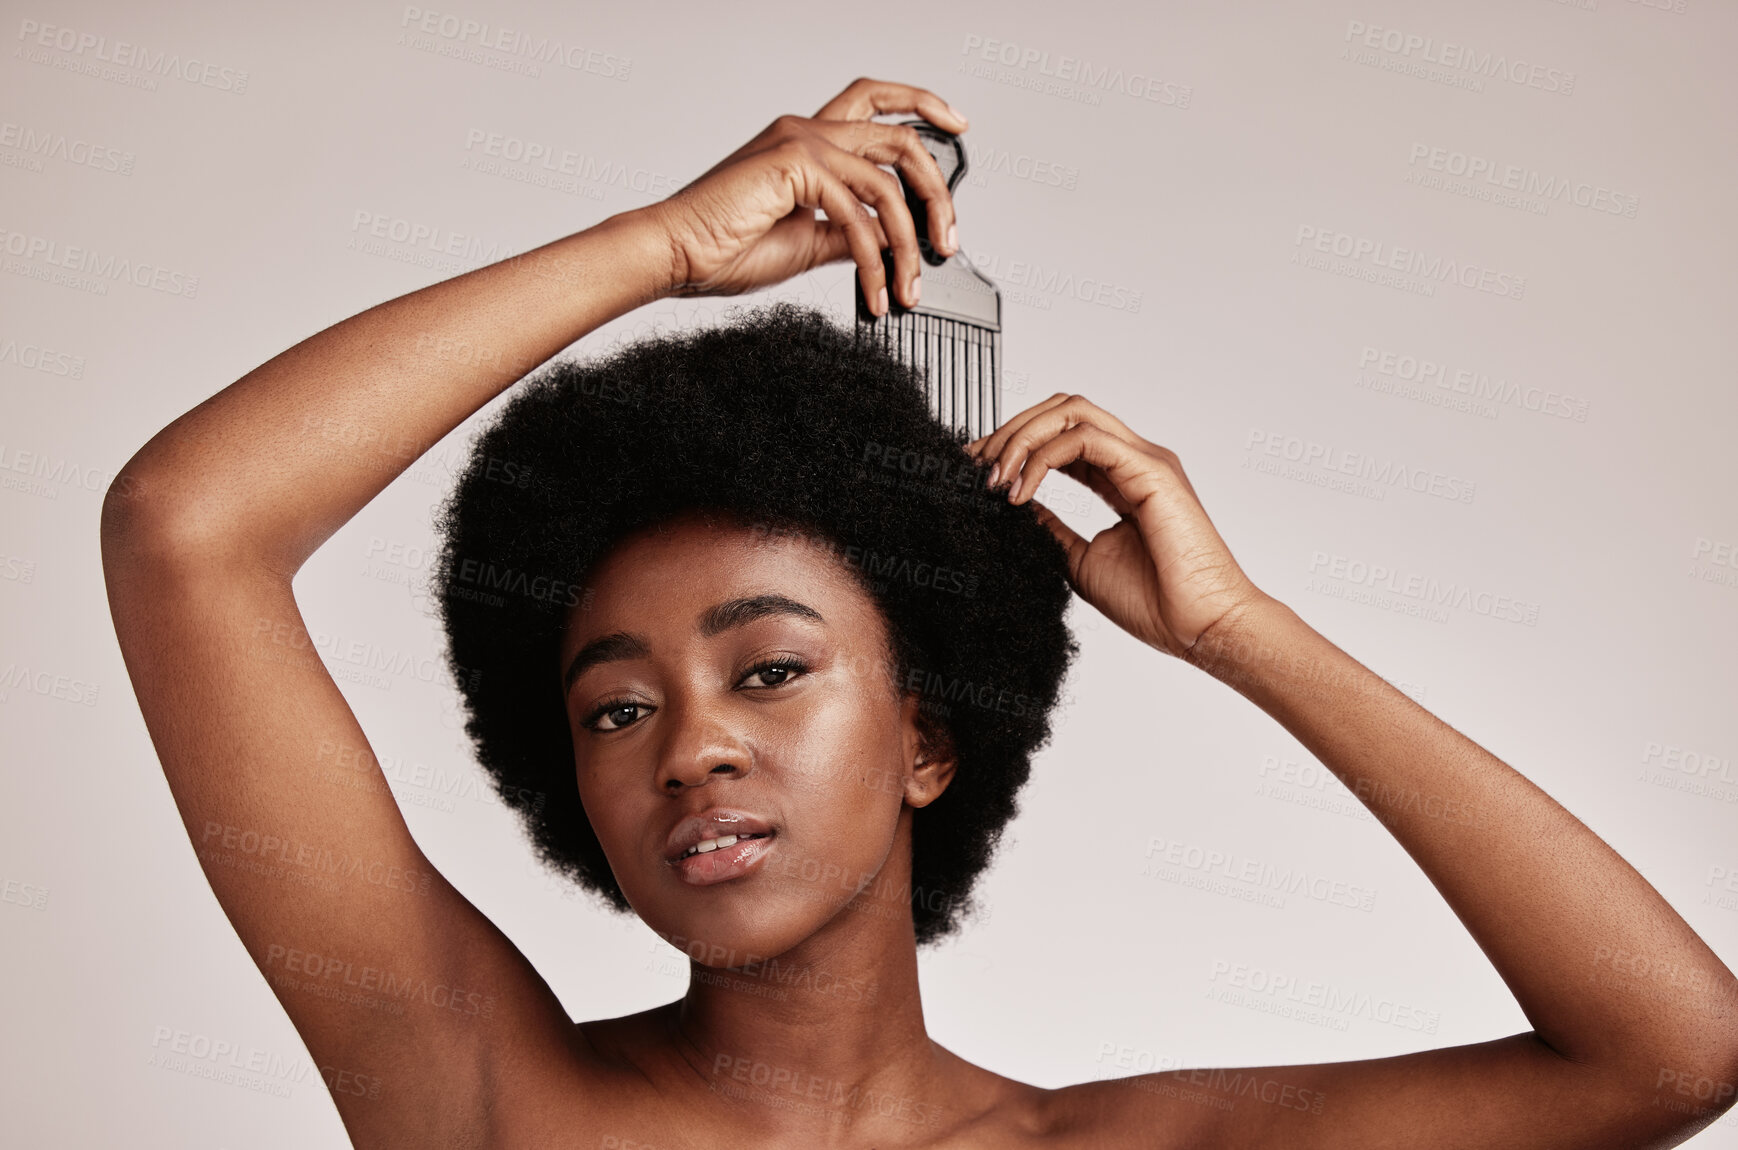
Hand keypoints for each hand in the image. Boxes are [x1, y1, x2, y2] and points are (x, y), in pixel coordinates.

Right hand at [643, 77, 967, 310]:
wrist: (676, 256)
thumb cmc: (723, 249)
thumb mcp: (805, 243)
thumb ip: (846, 234)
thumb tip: (885, 242)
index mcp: (806, 143)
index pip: (874, 105)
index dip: (922, 106)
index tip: (957, 127)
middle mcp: (807, 132)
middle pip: (899, 137)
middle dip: (937, 188)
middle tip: (947, 239)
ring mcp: (801, 143)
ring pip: (888, 183)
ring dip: (909, 241)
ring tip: (908, 286)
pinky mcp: (796, 166)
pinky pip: (859, 214)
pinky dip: (875, 258)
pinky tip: (875, 289)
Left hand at [967, 394, 1268, 658]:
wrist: (1200, 628)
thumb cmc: (1156, 604)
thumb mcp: (1081, 560)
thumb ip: (1052, 528)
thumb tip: (1016, 506)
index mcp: (1121, 477)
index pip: (1060, 436)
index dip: (1014, 445)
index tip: (975, 470)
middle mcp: (1133, 459)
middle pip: (1062, 410)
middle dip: (1011, 430)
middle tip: (975, 466)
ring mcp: (1144, 460)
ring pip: (1071, 412)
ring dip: (1022, 437)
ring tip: (994, 477)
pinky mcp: (1151, 470)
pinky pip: (1084, 440)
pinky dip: (1043, 458)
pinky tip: (1020, 491)